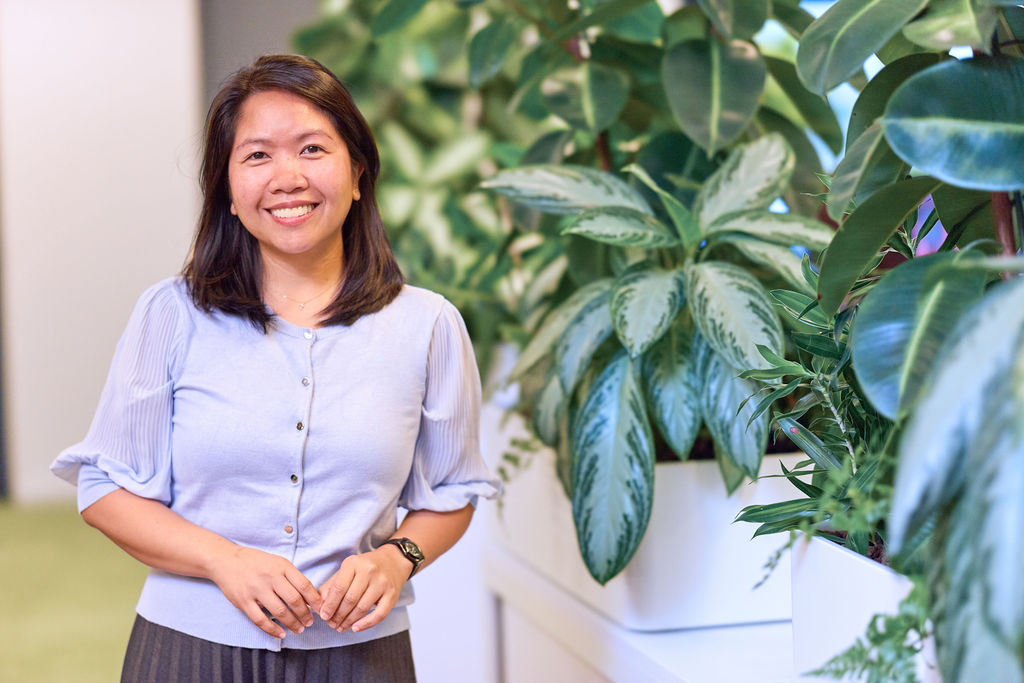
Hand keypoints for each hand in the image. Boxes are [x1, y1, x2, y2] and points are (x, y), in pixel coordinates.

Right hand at [209, 546, 323, 638]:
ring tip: (299, 629)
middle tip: (310, 622)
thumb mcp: (277, 562)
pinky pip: (260, 620)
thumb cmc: (256, 562)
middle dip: (305, 614)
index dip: (315, 600)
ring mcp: (256, 590)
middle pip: (294, 600)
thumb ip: (292, 577)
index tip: (321, 609)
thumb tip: (310, 596)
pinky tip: (281, 634)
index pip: (304, 585)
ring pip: (279, 611)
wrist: (226, 561)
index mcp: (282, 566)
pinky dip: (272, 629)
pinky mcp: (244, 602)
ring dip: (292, 623)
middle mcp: (270, 577)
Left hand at [317, 546, 409, 632]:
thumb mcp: (347, 569)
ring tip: (340, 627)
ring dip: (349, 621)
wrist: (392, 561)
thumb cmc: (365, 567)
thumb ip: (331, 586)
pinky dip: (366, 624)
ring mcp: (382, 582)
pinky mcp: (392, 594)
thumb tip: (318, 605)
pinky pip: (379, 614)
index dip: (330, 604)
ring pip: (363, 607)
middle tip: (331, 624)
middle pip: (350, 599)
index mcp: (354, 563)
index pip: (339, 587)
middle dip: (338, 615)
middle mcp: (369, 571)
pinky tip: (356, 628)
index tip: (323, 616)